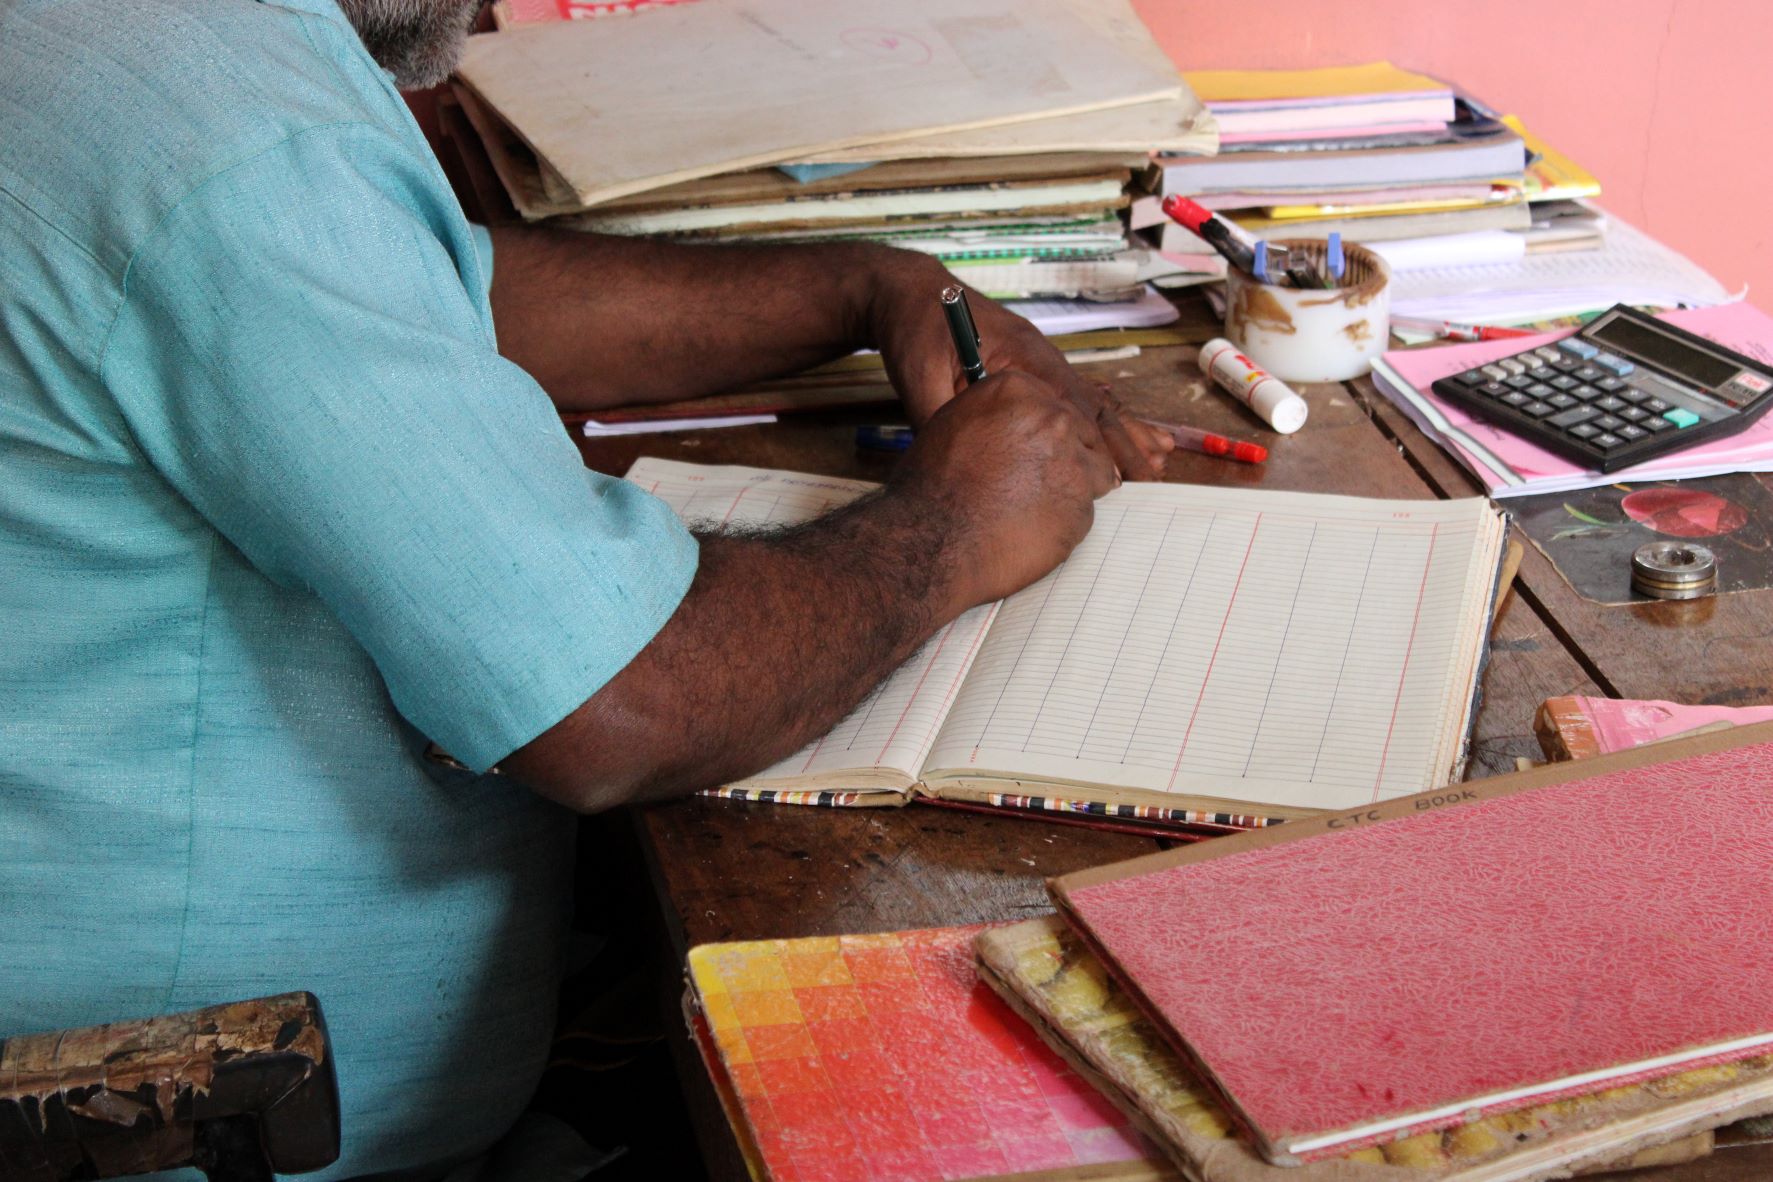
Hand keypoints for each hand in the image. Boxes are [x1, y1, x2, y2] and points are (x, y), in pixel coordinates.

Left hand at [864, 253, 1172, 479]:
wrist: (912, 292)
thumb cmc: (916, 331)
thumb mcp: (921, 380)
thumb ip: (945, 421)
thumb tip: (963, 468)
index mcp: (1018, 355)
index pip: (1068, 405)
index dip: (1095, 442)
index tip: (1116, 474)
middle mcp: (1039, 355)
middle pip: (1091, 402)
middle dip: (1124, 438)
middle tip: (1154, 473)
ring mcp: (1040, 359)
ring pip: (1090, 398)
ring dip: (1123, 428)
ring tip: (1158, 455)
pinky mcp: (1033, 366)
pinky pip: (1076, 393)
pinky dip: (1104, 415)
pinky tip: (1126, 430)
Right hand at [887, 370, 1116, 608]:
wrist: (928, 538)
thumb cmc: (930, 486)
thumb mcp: (952, 425)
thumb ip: (993, 415)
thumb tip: (1011, 425)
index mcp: (1017, 389)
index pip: (1052, 404)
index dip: (1043, 432)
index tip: (1031, 452)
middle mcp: (1051, 417)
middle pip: (1079, 432)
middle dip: (1062, 457)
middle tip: (1030, 484)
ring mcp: (1072, 461)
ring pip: (1094, 470)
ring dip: (1070, 488)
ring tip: (1032, 509)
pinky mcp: (1081, 506)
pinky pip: (1085, 512)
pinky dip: (1063, 523)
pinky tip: (1030, 531)